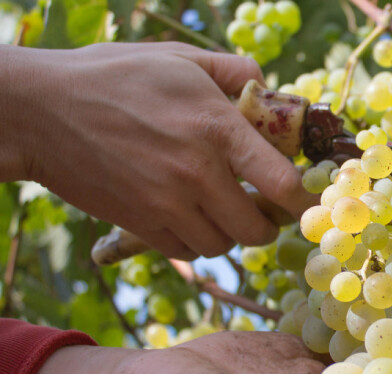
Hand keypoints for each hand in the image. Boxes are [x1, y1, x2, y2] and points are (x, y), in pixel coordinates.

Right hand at [0, 43, 316, 259]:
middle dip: (268, 224)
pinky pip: (186, 252)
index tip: (305, 200)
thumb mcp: (180, 58)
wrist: (40, 111)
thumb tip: (268, 87)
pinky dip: (197, 242)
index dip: (304, 200)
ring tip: (224, 211)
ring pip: (223, 245)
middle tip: (263, 209)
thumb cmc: (114, 77)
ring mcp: (167, 204)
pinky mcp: (139, 224)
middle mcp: (198, 173)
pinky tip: (191, 219)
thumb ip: (234, 71)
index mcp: (218, 128)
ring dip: (231, 233)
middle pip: (258, 229)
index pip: (283, 184)